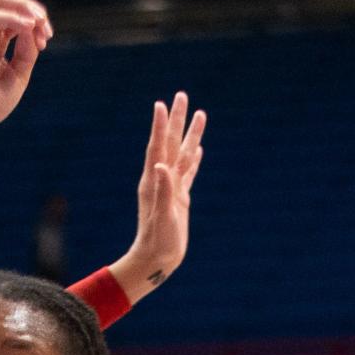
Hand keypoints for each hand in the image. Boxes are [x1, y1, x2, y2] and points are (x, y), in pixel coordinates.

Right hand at [0, 0, 51, 148]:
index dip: (35, 20)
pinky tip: (27, 26)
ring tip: (37, 21)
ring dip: (21, 6)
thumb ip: (27, 51)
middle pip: (7, 0)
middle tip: (45, 26)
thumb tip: (34, 27)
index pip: (15, 15)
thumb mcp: (18, 76)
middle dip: (30, 7)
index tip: (47, 38)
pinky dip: (11, 18)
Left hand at [112, 94, 206, 302]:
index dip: (160, 126)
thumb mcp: (162, 216)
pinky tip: (197, 149)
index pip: (157, 147)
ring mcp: (171, 188)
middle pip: (170, 143)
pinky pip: (188, 173)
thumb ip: (162, 190)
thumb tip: (161, 166)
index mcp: (154, 181)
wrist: (156, 259)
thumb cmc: (157, 241)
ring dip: (190, 134)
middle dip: (176, 120)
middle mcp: (161, 180)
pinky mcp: (180, 198)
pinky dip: (193, 159)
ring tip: (200, 113)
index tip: (161, 104)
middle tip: (181, 95)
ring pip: (183, 154)